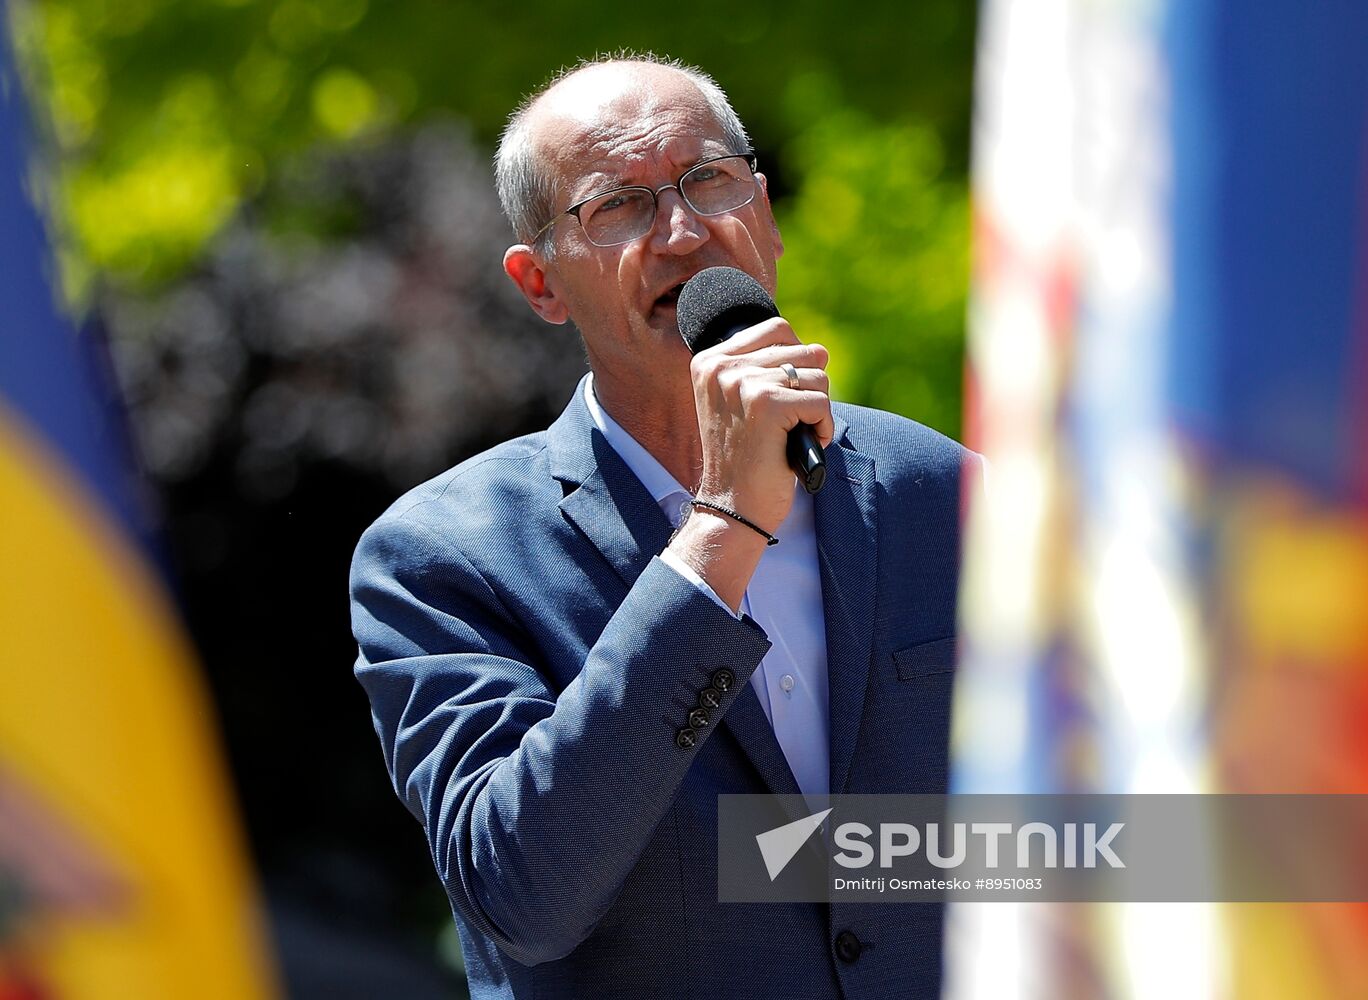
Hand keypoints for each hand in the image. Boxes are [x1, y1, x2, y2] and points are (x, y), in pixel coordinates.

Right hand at [689, 317, 832, 534]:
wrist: (733, 508)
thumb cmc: (745, 459)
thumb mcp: (744, 403)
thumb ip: (771, 368)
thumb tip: (820, 350)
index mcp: (709, 360)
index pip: (776, 329)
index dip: (795, 363)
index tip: (781, 402)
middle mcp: (721, 366)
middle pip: (802, 350)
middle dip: (808, 389)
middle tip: (788, 423)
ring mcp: (742, 383)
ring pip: (817, 375)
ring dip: (817, 410)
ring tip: (793, 436)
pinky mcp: (767, 404)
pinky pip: (821, 401)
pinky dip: (822, 427)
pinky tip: (802, 446)